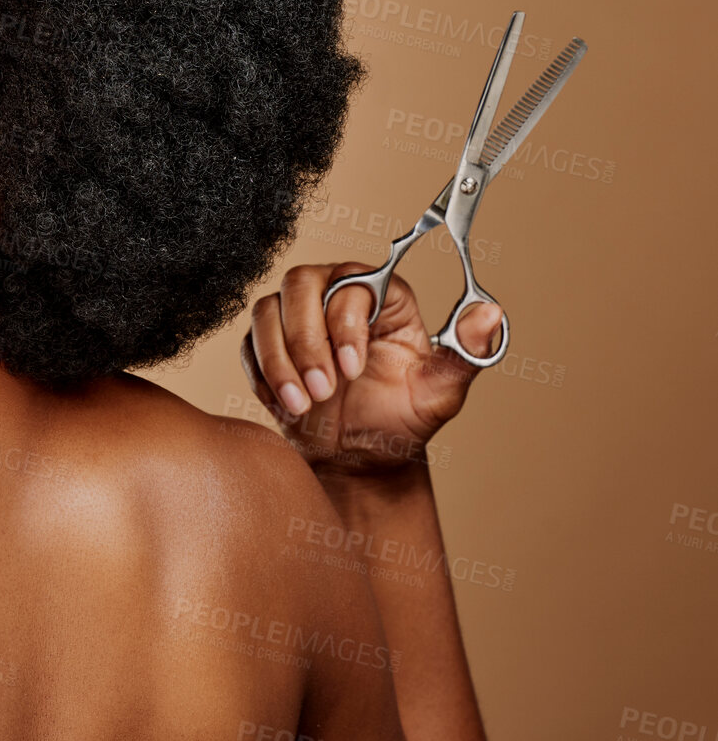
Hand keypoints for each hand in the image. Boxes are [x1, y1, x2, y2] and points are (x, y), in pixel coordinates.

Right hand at [239, 262, 503, 477]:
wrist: (357, 459)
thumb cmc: (400, 422)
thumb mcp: (440, 393)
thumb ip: (465, 353)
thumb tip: (491, 313)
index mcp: (382, 296)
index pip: (352, 281)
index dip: (345, 322)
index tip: (353, 368)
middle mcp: (334, 295)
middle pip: (299, 284)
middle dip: (306, 340)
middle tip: (323, 389)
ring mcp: (295, 318)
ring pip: (267, 311)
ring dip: (280, 359)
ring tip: (302, 404)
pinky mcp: (265, 344)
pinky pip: (249, 344)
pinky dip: (263, 376)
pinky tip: (287, 406)